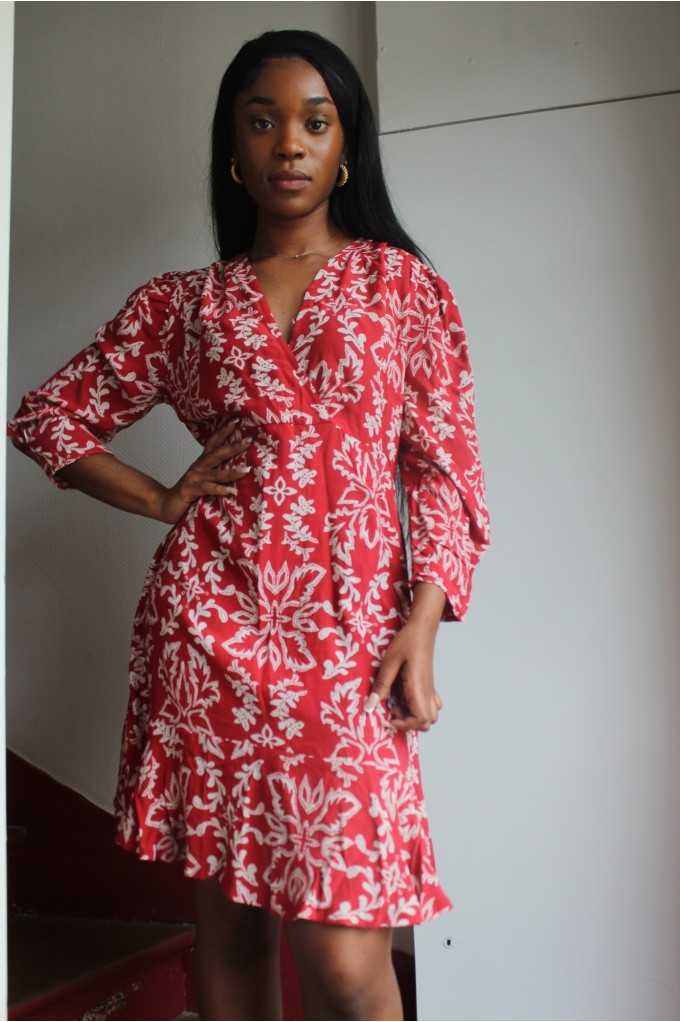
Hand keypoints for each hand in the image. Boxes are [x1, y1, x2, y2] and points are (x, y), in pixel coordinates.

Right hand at [157, 420, 251, 523]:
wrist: (166, 505)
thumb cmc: (190, 494)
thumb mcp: (205, 480)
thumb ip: (219, 474)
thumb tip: (243, 469)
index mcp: (202, 462)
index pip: (214, 442)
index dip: (224, 431)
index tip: (237, 420)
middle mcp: (198, 467)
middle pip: (217, 453)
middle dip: (234, 446)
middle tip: (249, 440)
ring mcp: (192, 478)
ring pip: (214, 473)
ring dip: (231, 472)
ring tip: (247, 470)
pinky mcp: (188, 490)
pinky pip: (205, 489)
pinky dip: (218, 489)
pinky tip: (230, 491)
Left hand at [364, 618, 443, 732]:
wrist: (422, 628)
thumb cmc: (406, 643)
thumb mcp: (389, 663)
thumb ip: (381, 686)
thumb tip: (368, 708)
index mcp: (419, 689)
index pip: (421, 720)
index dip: (404, 725)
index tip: (388, 718)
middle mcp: (428, 693)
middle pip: (426, 723)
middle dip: (408, 723)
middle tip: (391, 709)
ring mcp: (430, 690)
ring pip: (430, 715)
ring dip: (413, 716)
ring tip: (397, 702)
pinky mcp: (429, 685)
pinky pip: (430, 705)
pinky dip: (419, 708)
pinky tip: (405, 697)